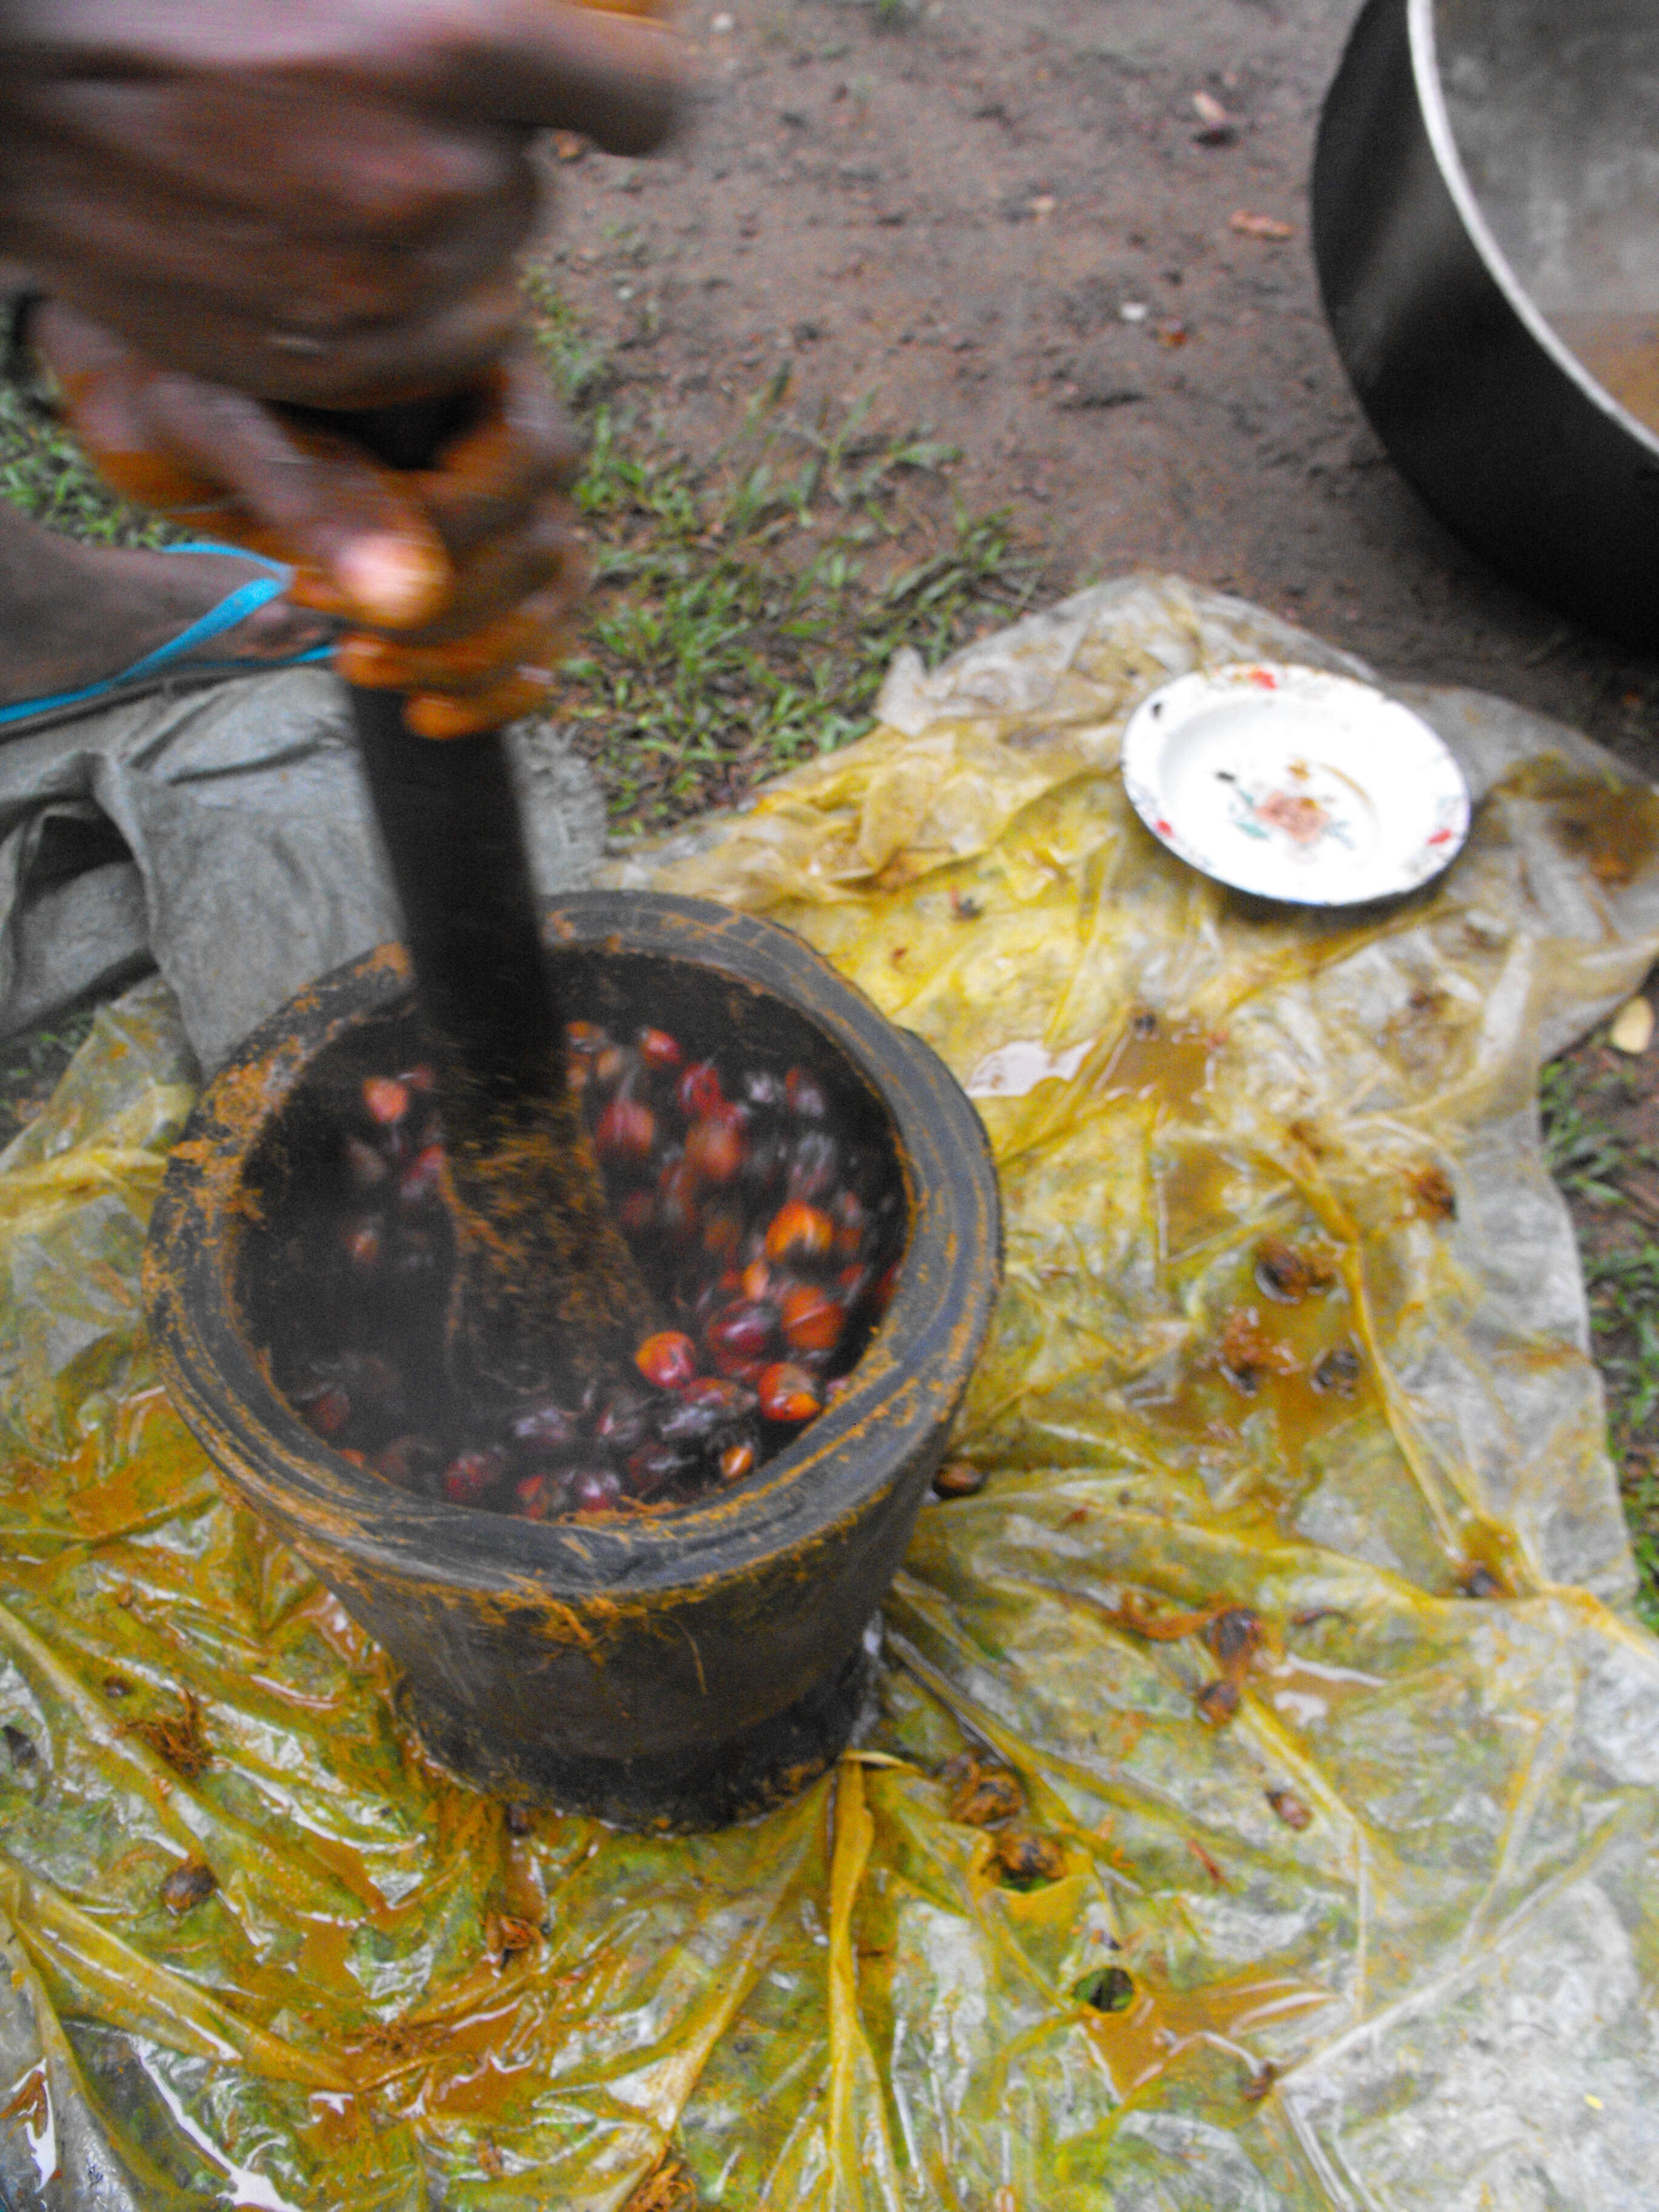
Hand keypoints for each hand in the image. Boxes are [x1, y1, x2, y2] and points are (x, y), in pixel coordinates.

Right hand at [0, 0, 682, 408]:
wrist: (24, 93)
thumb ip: (464, 11)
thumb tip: (568, 37)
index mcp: (456, 36)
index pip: (642, 98)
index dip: (623, 92)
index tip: (601, 94)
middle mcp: (444, 169)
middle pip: (539, 183)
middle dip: (481, 151)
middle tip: (366, 117)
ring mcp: (396, 280)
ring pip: (498, 272)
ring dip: (446, 238)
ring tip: (329, 184)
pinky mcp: (347, 358)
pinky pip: (452, 343)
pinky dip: (414, 309)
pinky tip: (321, 252)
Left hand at [38, 299, 588, 736]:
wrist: (137, 375)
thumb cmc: (167, 363)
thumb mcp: (213, 412)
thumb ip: (307, 490)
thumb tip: (408, 590)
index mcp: (458, 351)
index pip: (530, 457)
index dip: (454, 527)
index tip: (340, 558)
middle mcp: (493, 426)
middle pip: (542, 545)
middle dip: (445, 611)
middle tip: (325, 616)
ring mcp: (489, 499)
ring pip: (545, 600)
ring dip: (468, 661)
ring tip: (356, 666)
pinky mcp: (465, 562)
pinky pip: (525, 638)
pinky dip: (491, 692)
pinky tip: (423, 715)